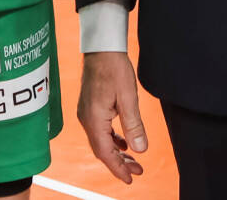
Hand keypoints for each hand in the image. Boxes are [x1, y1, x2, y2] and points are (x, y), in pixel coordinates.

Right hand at [78, 51, 146, 182]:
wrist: (102, 47)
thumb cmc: (114, 68)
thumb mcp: (129, 97)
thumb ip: (134, 125)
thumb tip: (140, 150)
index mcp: (94, 119)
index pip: (105, 152)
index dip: (118, 168)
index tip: (130, 178)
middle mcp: (86, 119)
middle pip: (102, 149)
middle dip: (119, 163)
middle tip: (137, 171)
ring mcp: (86, 113)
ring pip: (101, 140)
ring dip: (116, 152)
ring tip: (133, 159)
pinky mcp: (90, 107)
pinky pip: (100, 130)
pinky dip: (112, 139)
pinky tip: (123, 141)